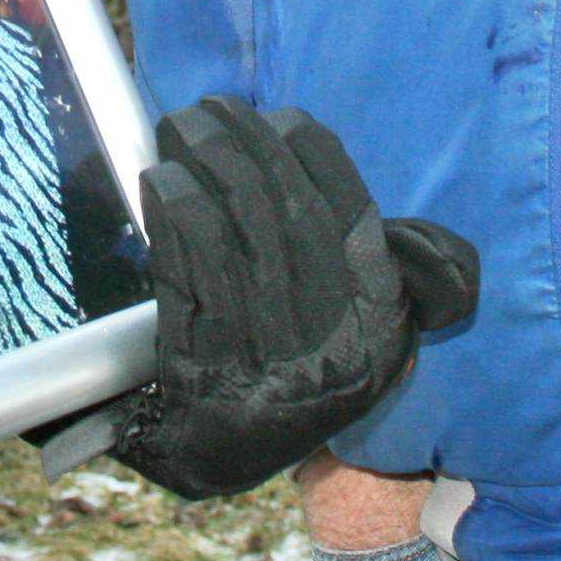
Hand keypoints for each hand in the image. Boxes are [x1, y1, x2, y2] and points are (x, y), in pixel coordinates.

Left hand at [110, 96, 477, 501]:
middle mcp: (330, 344)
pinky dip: (174, 216)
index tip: (283, 117)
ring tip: (181, 128)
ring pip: (236, 234)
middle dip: (248, 144)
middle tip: (213, 106)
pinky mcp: (203, 368)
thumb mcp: (367, 330)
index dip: (318, 157)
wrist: (227, 455)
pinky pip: (188, 272)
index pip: (354, 218)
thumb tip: (399, 228)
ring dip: (204, 166)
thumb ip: (389, 272)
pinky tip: (162, 181)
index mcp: (378, 326)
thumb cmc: (297, 365)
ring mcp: (265, 360)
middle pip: (287, 215)